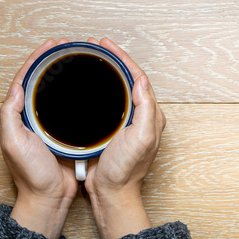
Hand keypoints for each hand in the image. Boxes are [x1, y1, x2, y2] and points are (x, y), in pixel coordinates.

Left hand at [0, 38, 78, 238]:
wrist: (50, 196)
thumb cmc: (31, 174)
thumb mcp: (13, 142)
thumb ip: (10, 115)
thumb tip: (17, 88)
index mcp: (19, 117)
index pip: (26, 80)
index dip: (36, 60)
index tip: (50, 47)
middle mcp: (34, 118)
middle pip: (43, 83)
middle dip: (52, 63)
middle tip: (66, 49)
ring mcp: (52, 125)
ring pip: (58, 94)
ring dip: (66, 77)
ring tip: (77, 62)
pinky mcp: (68, 133)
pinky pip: (72, 109)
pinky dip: (77, 96)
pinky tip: (88, 90)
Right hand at [84, 37, 165, 238]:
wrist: (112, 192)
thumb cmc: (126, 170)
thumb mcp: (140, 138)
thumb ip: (145, 109)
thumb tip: (142, 80)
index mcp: (151, 115)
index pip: (139, 78)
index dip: (123, 59)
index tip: (107, 46)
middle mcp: (141, 116)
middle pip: (129, 80)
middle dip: (114, 60)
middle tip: (97, 47)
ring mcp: (126, 122)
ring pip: (118, 88)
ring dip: (106, 71)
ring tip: (91, 58)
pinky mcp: (112, 128)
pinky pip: (107, 101)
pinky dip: (99, 88)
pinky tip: (88, 84)